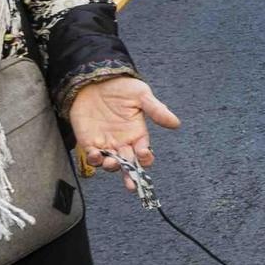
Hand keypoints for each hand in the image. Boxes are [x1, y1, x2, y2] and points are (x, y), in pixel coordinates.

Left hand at [68, 77, 181, 192]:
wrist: (95, 80)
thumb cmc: (121, 87)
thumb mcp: (141, 95)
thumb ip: (156, 110)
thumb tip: (176, 123)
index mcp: (138, 134)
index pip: (144, 153)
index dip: (145, 157)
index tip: (144, 153)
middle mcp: (123, 143)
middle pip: (129, 165)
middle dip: (130, 175)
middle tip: (132, 184)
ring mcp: (106, 144)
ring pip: (111, 164)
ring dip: (112, 167)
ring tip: (112, 163)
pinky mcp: (89, 142)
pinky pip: (93, 156)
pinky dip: (94, 159)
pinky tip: (96, 155)